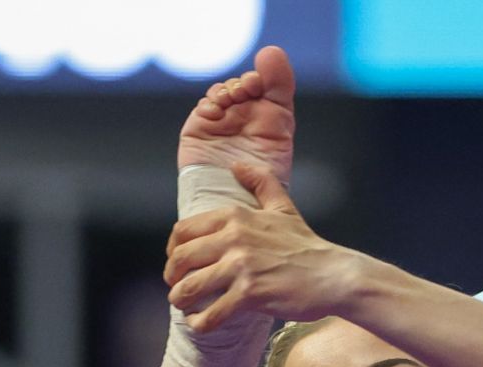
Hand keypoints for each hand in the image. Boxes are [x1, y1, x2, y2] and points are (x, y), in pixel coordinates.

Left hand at [164, 162, 355, 331]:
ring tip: (184, 308)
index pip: (184, 230)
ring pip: (190, 287)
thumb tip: (238, 165)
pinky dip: (200, 323)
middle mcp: (234, 238)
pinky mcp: (250, 294)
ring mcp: (241, 266)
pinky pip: (212, 313)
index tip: (177, 263)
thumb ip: (261, 182)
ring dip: (181, 300)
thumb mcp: (283, 207)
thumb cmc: (307, 246)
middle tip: (177, 289)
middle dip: (172, 277)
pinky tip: (200, 325)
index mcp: (236, 216)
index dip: (173, 250)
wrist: (332, 276)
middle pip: (181, 258)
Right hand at [177, 43, 294, 185]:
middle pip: (239, 84)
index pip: (262, 82)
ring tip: (228, 104)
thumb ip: (280, 86)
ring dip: (224, 92)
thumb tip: (271, 51)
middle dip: (241, 84)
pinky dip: (209, 104)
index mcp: (266, 115)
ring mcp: (222, 122)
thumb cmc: (263, 173)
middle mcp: (244, 116)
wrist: (236, 200)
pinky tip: (216, 113)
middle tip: (242, 93)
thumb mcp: (281, 125)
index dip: (259, 77)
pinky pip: (203, 107)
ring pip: (220, 92)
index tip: (257, 85)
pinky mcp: (201, 129)